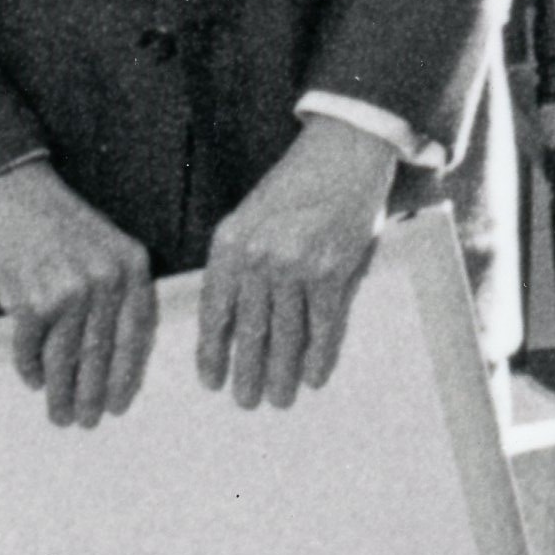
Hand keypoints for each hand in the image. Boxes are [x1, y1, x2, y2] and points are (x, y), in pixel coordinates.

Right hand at [0, 161, 158, 427]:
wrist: (10, 188)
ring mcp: (68, 290)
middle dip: (92, 394)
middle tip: (86, 421)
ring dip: (61, 392)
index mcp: (132, 265)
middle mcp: (105, 279)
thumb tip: (109, 358)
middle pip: (101, 353)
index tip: (119, 404)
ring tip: (59, 415)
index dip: (126, 375)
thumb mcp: (104, 246)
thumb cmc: (57, 221)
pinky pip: (31, 347)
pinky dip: (29, 368)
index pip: (136, 334)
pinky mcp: (30, 299)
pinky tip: (33, 381)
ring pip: (66, 358)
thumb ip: (114, 292)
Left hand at [197, 116, 394, 409]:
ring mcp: (298, 267)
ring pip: (287, 335)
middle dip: (247, 373)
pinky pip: (323, 326)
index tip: (211, 381)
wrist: (343, 152)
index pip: (215, 312)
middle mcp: (260, 259)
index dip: (213, 352)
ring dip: (282, 373)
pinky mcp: (334, 272)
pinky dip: (319, 355)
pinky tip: (313, 376)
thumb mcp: (249, 216)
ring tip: (279, 399)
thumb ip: (238, 261)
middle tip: (245, 402)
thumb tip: (229, 320)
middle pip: (250, 331)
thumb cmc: (293, 185)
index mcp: (230, 244)